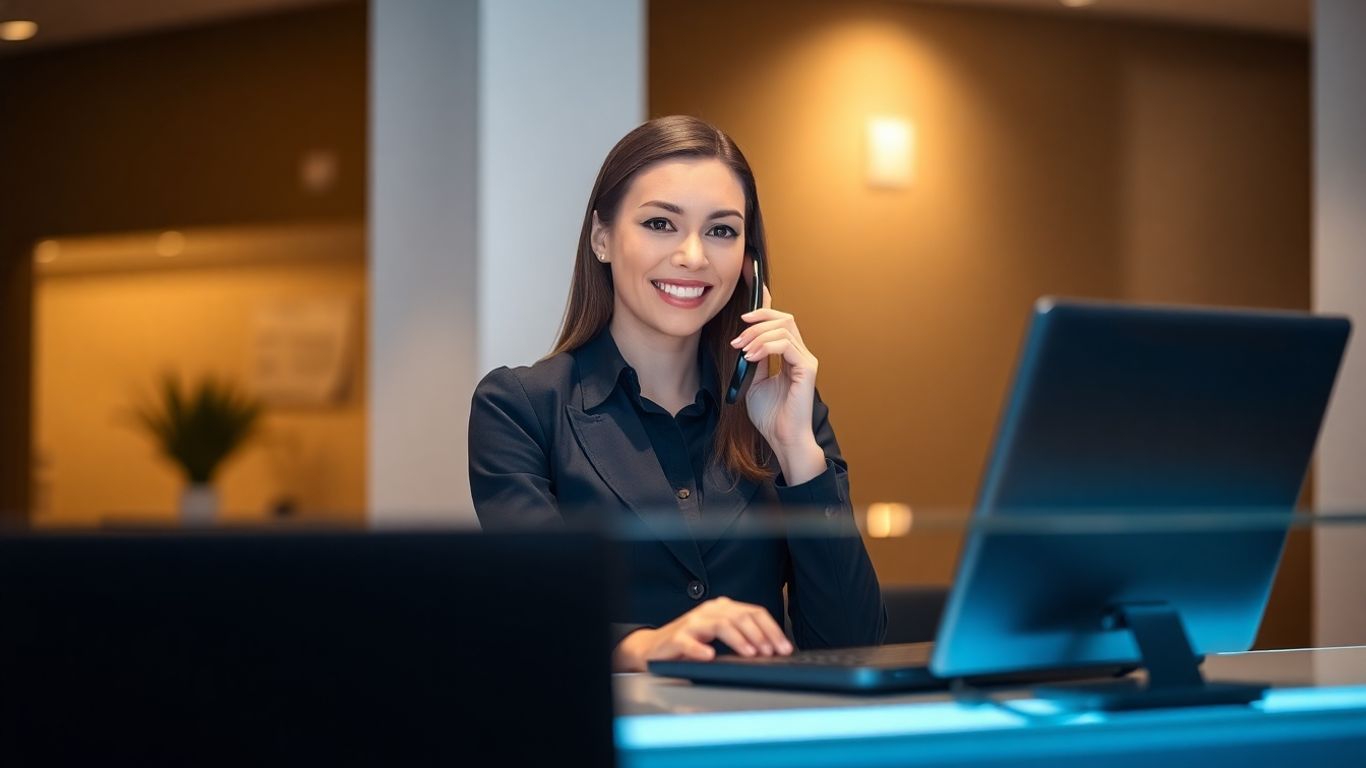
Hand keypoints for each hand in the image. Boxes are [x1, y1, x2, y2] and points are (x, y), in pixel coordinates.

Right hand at [613, 596, 793, 671]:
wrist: (656, 647)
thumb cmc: (692, 642)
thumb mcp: (720, 635)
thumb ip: (742, 636)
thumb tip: (772, 649)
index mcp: (723, 608)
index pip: (754, 612)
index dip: (772, 629)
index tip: (785, 647)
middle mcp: (709, 610)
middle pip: (741, 617)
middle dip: (760, 635)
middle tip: (771, 652)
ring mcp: (692, 622)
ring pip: (721, 624)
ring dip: (739, 639)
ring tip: (751, 653)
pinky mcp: (677, 637)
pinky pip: (690, 641)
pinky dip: (701, 649)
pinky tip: (710, 656)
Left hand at [730, 286, 825, 483]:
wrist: (781, 438)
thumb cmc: (770, 415)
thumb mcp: (754, 381)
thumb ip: (754, 359)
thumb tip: (745, 340)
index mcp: (790, 355)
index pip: (781, 322)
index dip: (766, 307)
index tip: (745, 304)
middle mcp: (800, 354)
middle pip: (784, 319)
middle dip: (757, 322)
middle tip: (737, 339)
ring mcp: (805, 360)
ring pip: (784, 328)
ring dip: (757, 335)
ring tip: (742, 350)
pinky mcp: (807, 368)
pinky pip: (786, 345)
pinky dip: (765, 346)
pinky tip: (751, 357)